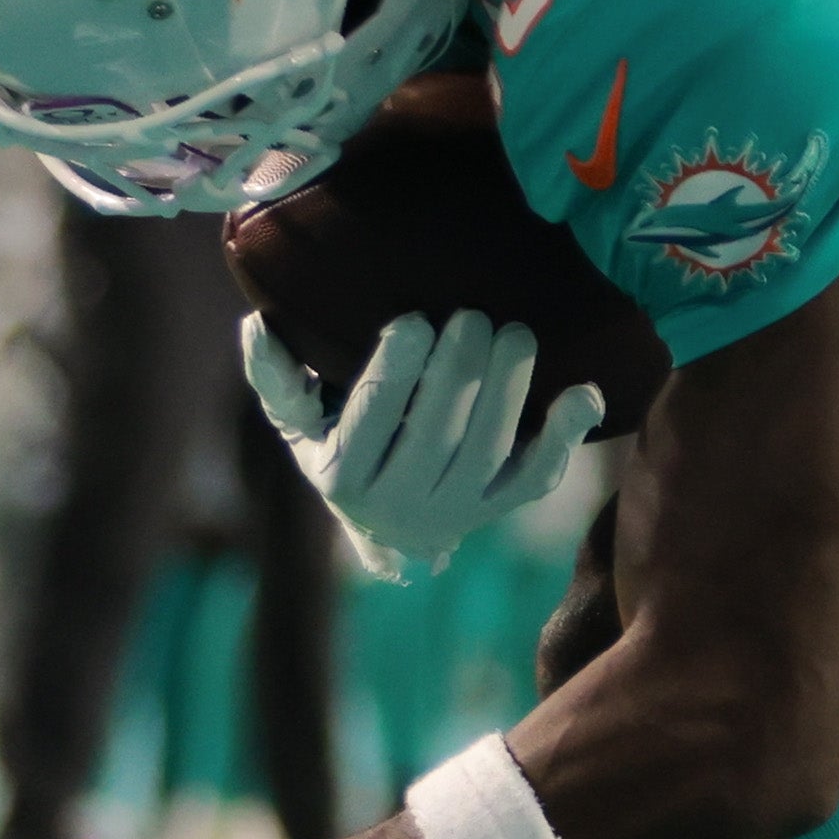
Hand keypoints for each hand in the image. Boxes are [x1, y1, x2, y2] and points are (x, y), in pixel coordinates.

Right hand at [241, 308, 601, 585]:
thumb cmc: (339, 446)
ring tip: (515, 334)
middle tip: (474, 315)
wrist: (387, 523)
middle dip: (459, 370)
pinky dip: (565, 436)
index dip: (395, 371)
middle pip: (436, 432)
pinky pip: (537, 477)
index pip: (370, 417)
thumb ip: (277, 377)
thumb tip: (254, 324)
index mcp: (343, 473)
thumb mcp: (299, 423)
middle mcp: (399, 499)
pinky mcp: (499, 507)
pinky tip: (584, 393)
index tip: (414, 321)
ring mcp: (456, 508)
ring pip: (488, 451)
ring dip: (508, 389)